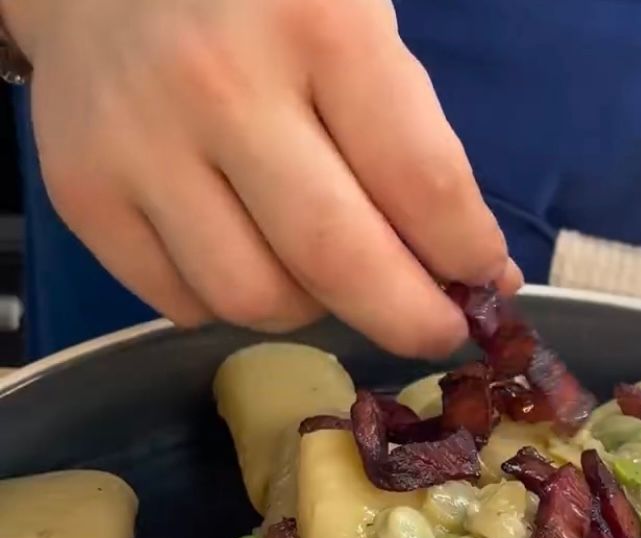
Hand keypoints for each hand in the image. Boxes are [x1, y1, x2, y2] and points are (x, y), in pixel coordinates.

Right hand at [3, 0, 520, 355]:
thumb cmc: (264, 2)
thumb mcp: (359, 26)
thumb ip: (416, 142)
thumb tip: (475, 272)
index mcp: (319, 23)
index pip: (421, 182)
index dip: (467, 255)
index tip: (484, 282)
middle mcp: (221, 86)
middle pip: (336, 263)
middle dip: (407, 320)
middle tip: (435, 329)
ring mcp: (140, 144)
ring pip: (257, 300)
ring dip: (314, 310)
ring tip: (327, 273)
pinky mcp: (84, 191)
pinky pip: (185, 303)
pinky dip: (233, 303)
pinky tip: (248, 253)